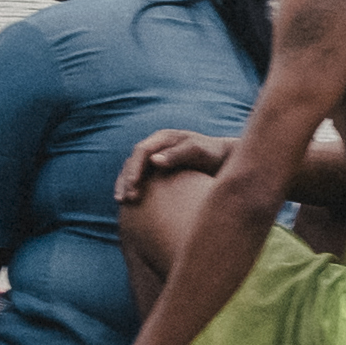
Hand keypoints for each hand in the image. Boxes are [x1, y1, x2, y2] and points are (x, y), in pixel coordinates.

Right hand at [113, 129, 227, 203]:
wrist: (223, 161)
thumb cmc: (212, 155)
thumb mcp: (198, 152)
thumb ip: (178, 154)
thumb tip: (154, 161)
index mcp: (163, 139)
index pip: (141, 151)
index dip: (134, 168)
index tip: (133, 186)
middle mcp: (156, 148)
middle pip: (133, 161)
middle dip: (126, 179)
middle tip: (125, 199)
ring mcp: (155, 160)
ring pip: (132, 171)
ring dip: (125, 185)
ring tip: (122, 202)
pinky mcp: (156, 172)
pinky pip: (139, 180)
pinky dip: (132, 189)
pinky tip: (130, 205)